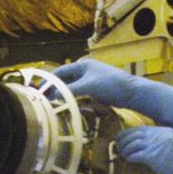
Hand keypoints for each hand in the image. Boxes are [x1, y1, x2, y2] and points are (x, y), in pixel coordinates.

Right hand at [54, 58, 172, 124]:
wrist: (132, 93)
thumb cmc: (111, 84)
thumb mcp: (88, 86)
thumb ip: (70, 90)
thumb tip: (53, 96)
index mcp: (82, 64)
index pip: (61, 72)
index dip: (50, 81)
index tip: (40, 91)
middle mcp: (85, 71)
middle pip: (66, 81)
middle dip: (57, 90)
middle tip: (45, 101)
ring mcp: (91, 81)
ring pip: (73, 89)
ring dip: (65, 97)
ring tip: (54, 106)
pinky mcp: (96, 91)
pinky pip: (81, 95)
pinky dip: (74, 101)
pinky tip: (69, 108)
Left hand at [115, 126, 172, 173]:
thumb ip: (159, 142)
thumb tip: (142, 145)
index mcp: (164, 131)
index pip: (140, 129)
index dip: (128, 133)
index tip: (120, 138)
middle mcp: (159, 135)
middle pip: (134, 134)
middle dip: (123, 140)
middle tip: (118, 147)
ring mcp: (156, 145)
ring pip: (132, 144)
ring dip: (125, 150)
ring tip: (123, 155)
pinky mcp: (154, 156)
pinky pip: (135, 155)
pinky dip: (129, 157)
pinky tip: (129, 160)